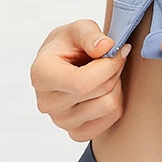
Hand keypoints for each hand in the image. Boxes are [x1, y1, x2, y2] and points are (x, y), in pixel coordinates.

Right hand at [30, 19, 130, 141]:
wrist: (65, 62)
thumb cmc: (69, 44)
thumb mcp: (78, 28)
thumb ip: (90, 34)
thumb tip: (106, 47)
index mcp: (41, 75)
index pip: (82, 83)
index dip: (109, 65)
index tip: (120, 49)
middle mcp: (47, 103)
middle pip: (100, 92)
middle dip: (115, 69)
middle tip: (113, 56)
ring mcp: (61, 121)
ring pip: (109, 106)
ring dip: (117, 84)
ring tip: (107, 72)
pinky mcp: (77, 132)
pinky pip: (112, 118)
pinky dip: (116, 100)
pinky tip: (106, 88)